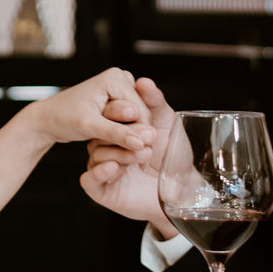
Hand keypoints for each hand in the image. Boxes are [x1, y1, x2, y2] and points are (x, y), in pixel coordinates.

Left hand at [21, 67, 156, 157]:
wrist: (47, 119)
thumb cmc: (62, 118)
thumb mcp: (89, 127)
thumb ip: (116, 134)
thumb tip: (140, 143)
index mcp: (115, 78)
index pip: (141, 110)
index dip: (142, 134)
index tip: (142, 153)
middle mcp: (119, 78)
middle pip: (141, 112)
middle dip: (137, 134)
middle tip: (136, 156)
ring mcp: (117, 88)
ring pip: (137, 117)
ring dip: (131, 133)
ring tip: (126, 151)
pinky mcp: (115, 99)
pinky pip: (129, 118)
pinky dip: (125, 131)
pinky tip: (120, 144)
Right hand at [80, 76, 175, 234]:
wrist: (182, 190)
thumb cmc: (174, 158)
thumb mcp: (167, 124)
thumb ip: (154, 103)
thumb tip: (143, 82)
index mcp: (119, 131)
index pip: (108, 115)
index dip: (120, 112)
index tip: (137, 113)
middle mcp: (109, 148)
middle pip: (100, 134)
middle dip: (123, 133)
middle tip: (148, 136)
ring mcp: (104, 169)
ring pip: (96, 154)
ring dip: (120, 152)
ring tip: (142, 154)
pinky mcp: (101, 190)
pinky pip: (89, 179)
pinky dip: (100, 171)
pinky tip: (115, 166)